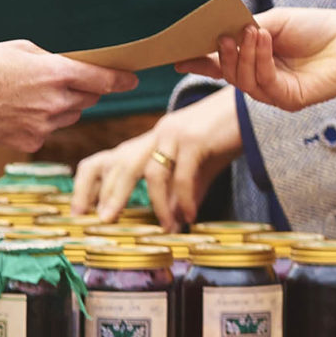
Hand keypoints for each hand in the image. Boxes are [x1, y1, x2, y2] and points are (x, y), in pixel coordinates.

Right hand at [0, 41, 133, 149]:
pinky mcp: (31, 142)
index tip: (132, 80)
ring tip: (28, 96)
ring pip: (69, 117)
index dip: (121, 79)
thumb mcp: (20, 49)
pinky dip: (40, 123)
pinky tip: (14, 112)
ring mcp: (44, 126)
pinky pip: (48, 131)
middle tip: (58, 82)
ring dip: (61, 107)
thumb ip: (53, 60)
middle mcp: (55, 102)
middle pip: (88, 99)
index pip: (103, 79)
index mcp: (55, 73)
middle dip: (82, 90)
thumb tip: (73, 70)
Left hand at [71, 92, 241, 230]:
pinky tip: (189, 216)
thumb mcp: (200, 167)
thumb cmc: (225, 136)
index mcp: (152, 141)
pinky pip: (182, 175)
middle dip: (109, 193)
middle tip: (104, 222)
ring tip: (165, 227)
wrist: (253, 109)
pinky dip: (184, 199)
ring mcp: (174, 133)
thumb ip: (185, 190)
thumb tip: (176, 218)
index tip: (82, 212)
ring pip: (150, 171)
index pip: (110, 159)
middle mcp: (157, 134)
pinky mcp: (194, 138)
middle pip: (121, 163)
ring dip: (156, 204)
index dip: (90, 184)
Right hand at [182, 8, 335, 112]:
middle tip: (219, 35)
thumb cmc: (317, 27)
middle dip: (219, 54)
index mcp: (255, 60)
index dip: (199, 61)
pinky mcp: (289, 100)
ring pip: (242, 80)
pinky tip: (263, 38)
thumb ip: (245, 28)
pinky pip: (264, 83)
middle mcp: (261, 79)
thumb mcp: (274, 21)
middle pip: (227, 74)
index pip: (221, 64)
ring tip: (249, 30)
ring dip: (243, 53)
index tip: (178, 55)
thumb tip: (217, 34)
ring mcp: (274, 93)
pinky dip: (259, 58)